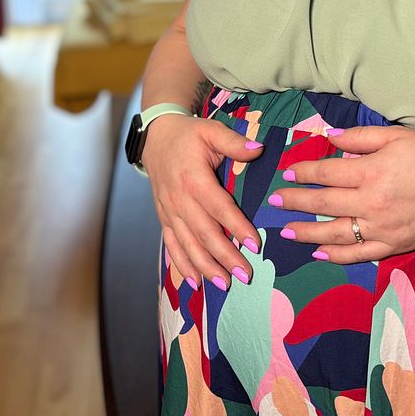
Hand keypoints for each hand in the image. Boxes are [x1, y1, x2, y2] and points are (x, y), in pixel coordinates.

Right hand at [142, 113, 264, 289]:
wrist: (155, 138)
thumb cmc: (189, 135)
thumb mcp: (211, 130)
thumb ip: (234, 142)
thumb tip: (259, 150)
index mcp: (194, 179)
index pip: (219, 208)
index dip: (237, 227)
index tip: (255, 245)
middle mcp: (179, 200)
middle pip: (204, 233)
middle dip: (225, 257)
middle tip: (245, 275)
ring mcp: (169, 212)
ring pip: (188, 245)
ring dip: (206, 267)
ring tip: (224, 285)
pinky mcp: (163, 218)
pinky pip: (172, 246)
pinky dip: (183, 265)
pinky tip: (196, 283)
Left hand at [269, 126, 414, 262]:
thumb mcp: (400, 136)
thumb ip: (362, 137)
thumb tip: (331, 137)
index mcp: (372, 171)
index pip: (327, 172)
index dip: (304, 172)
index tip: (288, 173)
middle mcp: (372, 202)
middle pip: (323, 203)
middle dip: (294, 201)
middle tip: (273, 202)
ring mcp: (381, 228)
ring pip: (334, 233)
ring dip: (306, 232)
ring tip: (285, 231)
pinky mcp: (393, 246)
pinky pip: (358, 254)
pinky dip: (335, 256)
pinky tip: (318, 253)